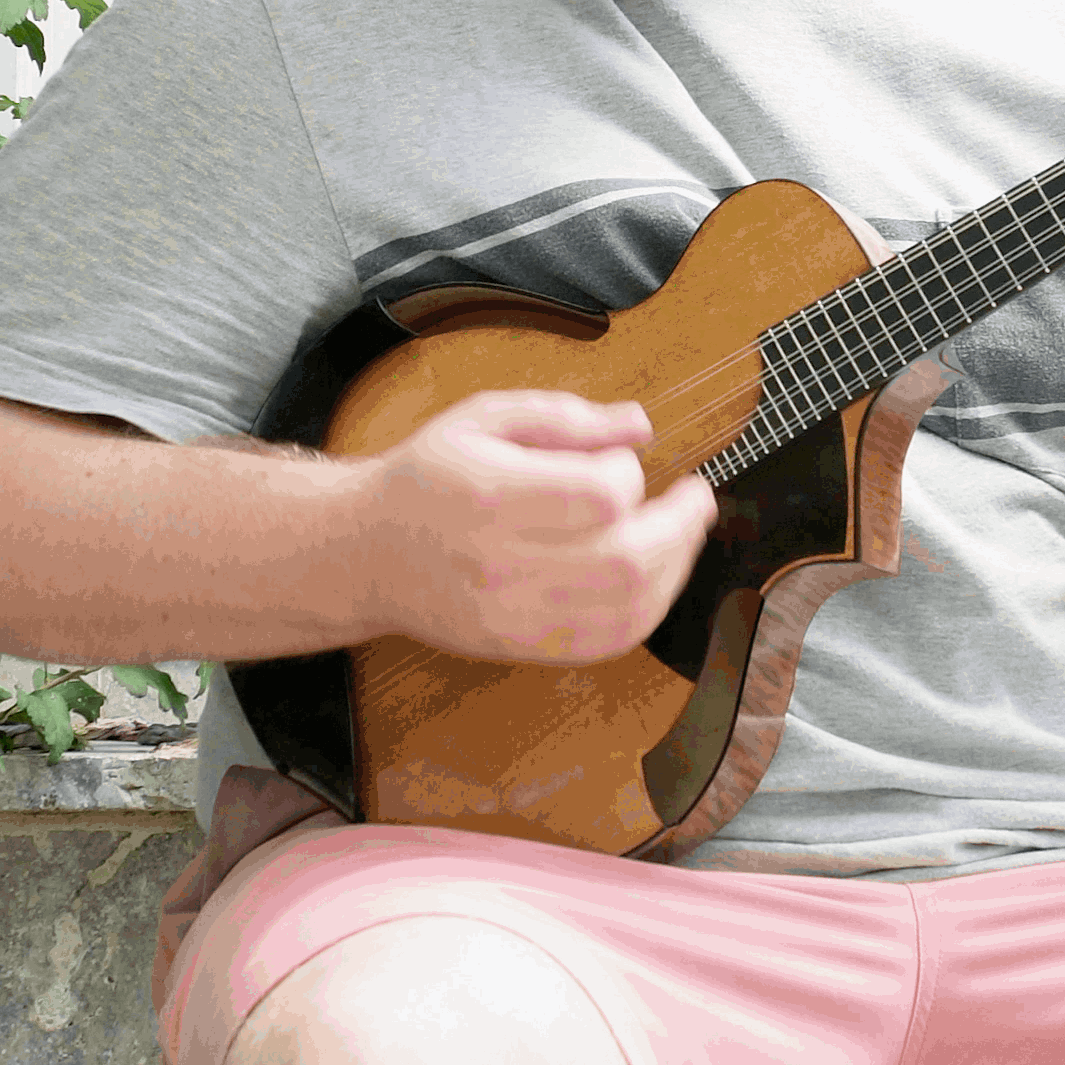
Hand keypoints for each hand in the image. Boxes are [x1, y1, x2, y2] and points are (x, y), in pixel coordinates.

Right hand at [356, 390, 718, 664]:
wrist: (368, 553)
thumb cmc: (428, 476)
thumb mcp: (482, 419)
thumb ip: (564, 416)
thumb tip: (641, 424)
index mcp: (489, 496)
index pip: (599, 496)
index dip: (628, 474)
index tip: (619, 461)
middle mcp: (502, 564)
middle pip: (627, 561)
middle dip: (681, 527)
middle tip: (696, 498)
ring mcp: (513, 616)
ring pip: (628, 610)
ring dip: (675, 570)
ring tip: (683, 535)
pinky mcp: (522, 648)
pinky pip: (608, 643)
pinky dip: (648, 610)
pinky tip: (655, 577)